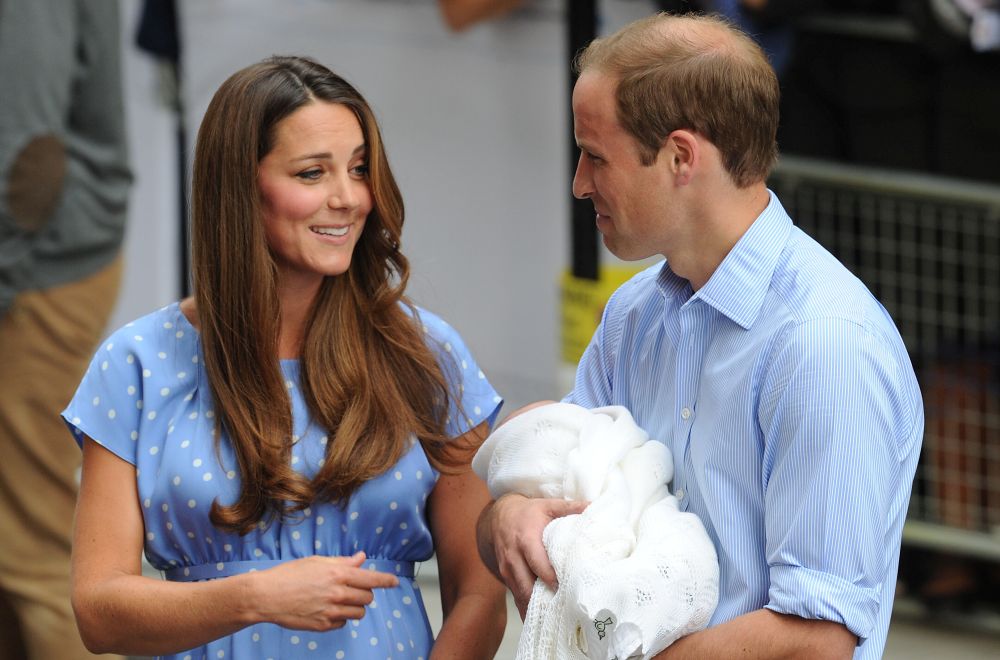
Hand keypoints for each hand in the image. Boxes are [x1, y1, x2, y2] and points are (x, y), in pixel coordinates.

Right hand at [250, 552, 398, 630]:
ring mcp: (331, 611)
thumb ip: (342, 562)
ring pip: (359, 612)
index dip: (386, 581)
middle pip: (368, 597)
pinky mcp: (323, 625)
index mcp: (338, 574)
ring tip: (339, 600)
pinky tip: (327, 609)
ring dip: (355, 607)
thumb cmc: (290, 575)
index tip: (394, 582)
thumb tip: (361, 558)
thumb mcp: (317, 562)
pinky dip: (341, 617)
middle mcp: (338, 593)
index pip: (372, 579)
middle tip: (353, 589)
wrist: (266, 596)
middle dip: (365, 593)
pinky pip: (343, 622)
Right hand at [479, 494, 586, 618]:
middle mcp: (514, 557)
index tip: (568, 590)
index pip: (538, 564)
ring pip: (520, 595)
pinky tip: (542, 621)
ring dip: (535, 609)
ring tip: (556, 621)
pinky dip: (528, 609)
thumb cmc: (527, 512)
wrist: (498, 517)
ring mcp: (507, 570)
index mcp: (526, 539)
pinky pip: (516, 597)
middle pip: (527, 585)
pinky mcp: (506, 578)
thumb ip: (569, 508)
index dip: (551, 579)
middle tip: (565, 612)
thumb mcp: (547, 506)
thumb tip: (593, 507)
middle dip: (544, 601)